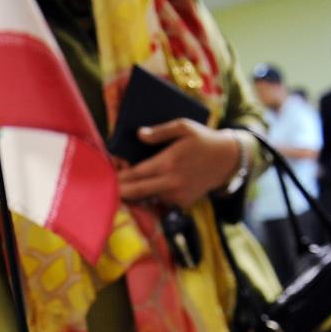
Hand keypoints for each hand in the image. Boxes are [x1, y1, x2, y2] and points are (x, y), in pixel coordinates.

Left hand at [118, 120, 240, 207]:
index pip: (135, 174)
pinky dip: (152, 197)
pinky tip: (148, 191)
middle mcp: (170, 183)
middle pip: (136, 192)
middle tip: (103, 192)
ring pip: (147, 198)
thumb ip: (160, 132)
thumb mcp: (184, 127)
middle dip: (119, 193)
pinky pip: (161, 202)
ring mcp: (176, 196)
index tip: (106, 179)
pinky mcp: (182, 204)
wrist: (227, 160)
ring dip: (135, 195)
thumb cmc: (203, 140)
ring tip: (121, 191)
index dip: (119, 179)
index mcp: (167, 163)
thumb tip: (139, 134)